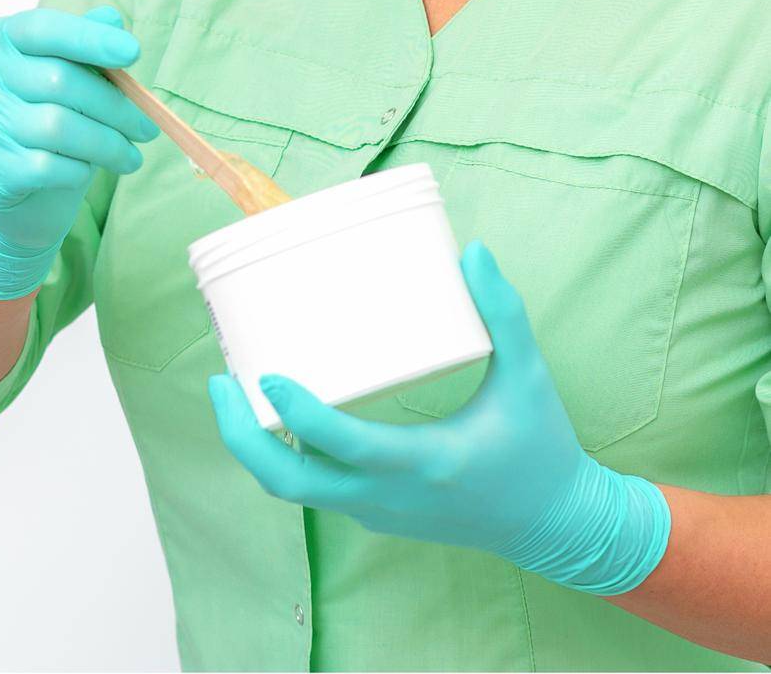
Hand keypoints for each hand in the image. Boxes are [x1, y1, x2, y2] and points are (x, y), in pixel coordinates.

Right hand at [0, 4, 158, 298]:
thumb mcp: (61, 70)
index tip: (133, 52)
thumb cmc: (41, 112)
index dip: (89, 37)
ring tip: (131, 156)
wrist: (8, 183)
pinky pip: (48, 167)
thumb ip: (82, 42)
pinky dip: (78, 169)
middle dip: (115, 107)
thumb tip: (112, 20)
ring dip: (107, 144)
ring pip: (58, 127)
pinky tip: (89, 170)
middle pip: (60, 81)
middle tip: (147, 128)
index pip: (42, 28)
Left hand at [207, 239, 671, 594]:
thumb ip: (503, 313)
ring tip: (234, 387)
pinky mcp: (378, 515)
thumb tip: (473, 250)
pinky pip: (316, 490)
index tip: (265, 375)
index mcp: (425, 463)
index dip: (299, 415)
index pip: (344, 447)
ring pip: (296, 491)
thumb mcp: (528, 377)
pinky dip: (285, 455)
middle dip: (242, 437)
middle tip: (219, 380)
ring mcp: (379, 513)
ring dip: (257, 446)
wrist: (557, 527)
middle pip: (290, 484)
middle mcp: (390, 498)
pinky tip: (277, 412)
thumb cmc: (542, 448)